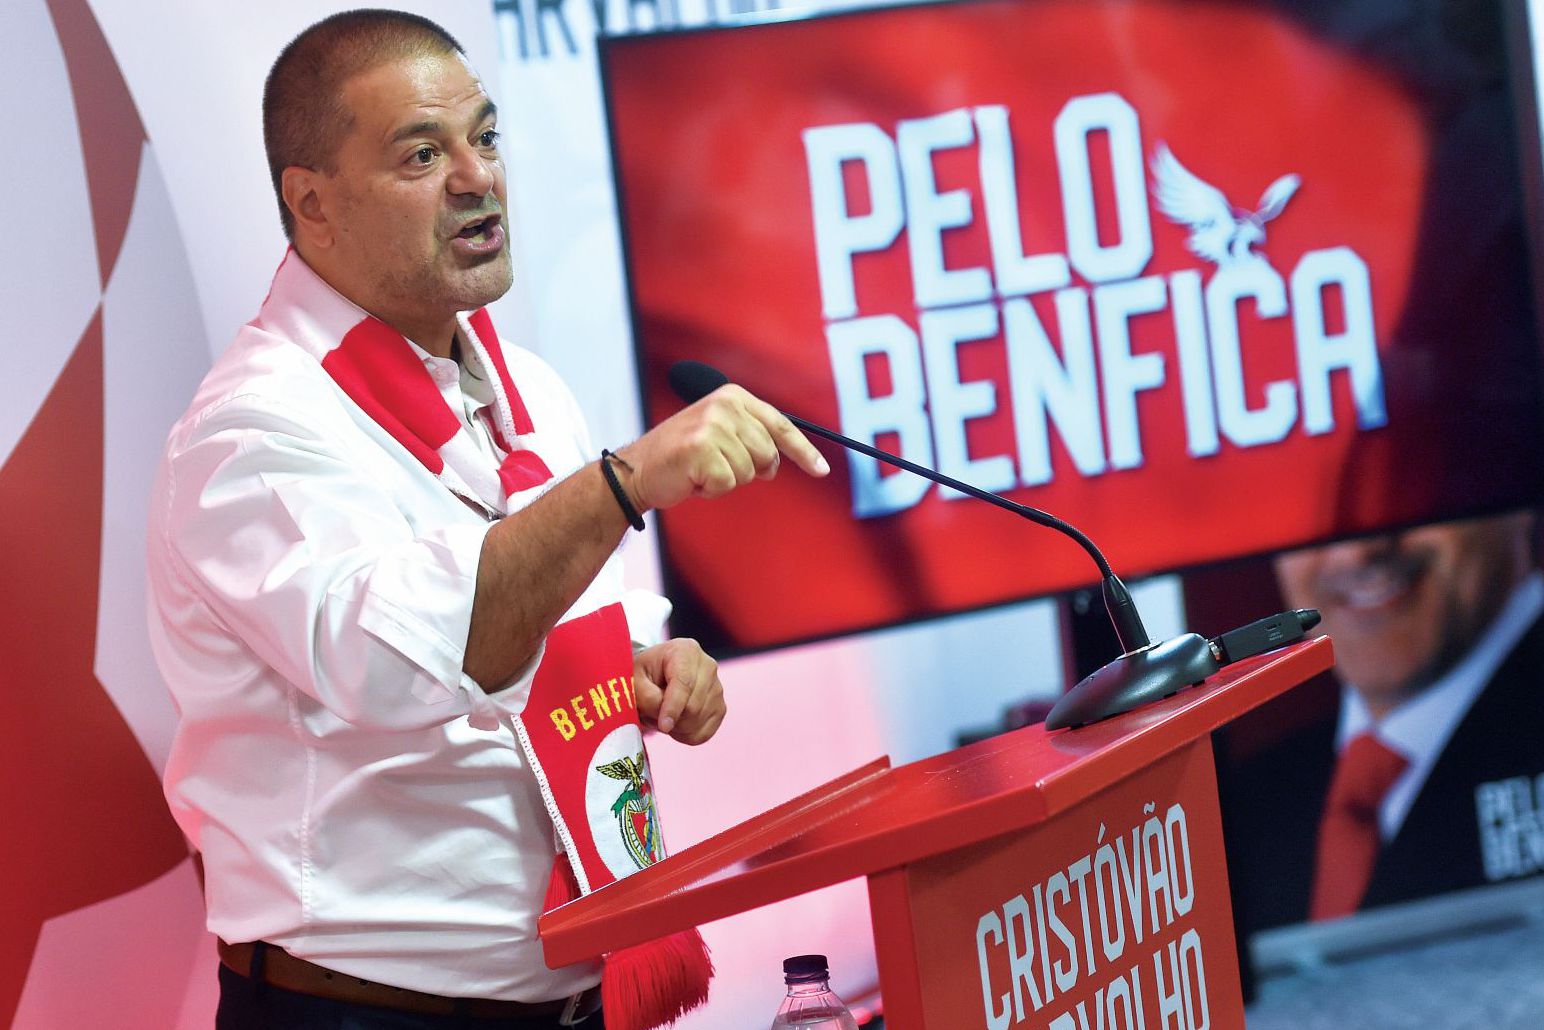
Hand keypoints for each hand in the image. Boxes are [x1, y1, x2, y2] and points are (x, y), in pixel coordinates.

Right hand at [616, 385, 828, 511]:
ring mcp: (712, 426)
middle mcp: (725, 405)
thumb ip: (750, 438)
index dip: (803, 451)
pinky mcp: (701, 449)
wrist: (636, 470)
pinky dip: (711, 490)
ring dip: (726, 480)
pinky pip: (728, 484)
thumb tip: (781, 460)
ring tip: (701, 470)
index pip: (781, 425)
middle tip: (717, 468)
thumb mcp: (719, 434)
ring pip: (750, 472)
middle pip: (768, 455)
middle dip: (748, 470)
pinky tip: (692, 478)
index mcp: (733, 396)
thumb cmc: (680, 458)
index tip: (821, 470)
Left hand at [633, 638, 725, 744]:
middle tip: (651, 713)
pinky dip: (685, 735)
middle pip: (693, 706)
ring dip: (675, 727)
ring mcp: (717, 688)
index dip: (673, 707)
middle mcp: (708, 666)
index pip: (684, 683)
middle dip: (670, 718)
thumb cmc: (643, 674)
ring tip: (662, 714)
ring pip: (697, 721)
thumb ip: (647, 697)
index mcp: (686, 651)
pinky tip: (674, 723)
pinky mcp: (720, 707)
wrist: (655, 674)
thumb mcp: (635, 679)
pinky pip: (703, 733)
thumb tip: (667, 720)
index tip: (663, 726)